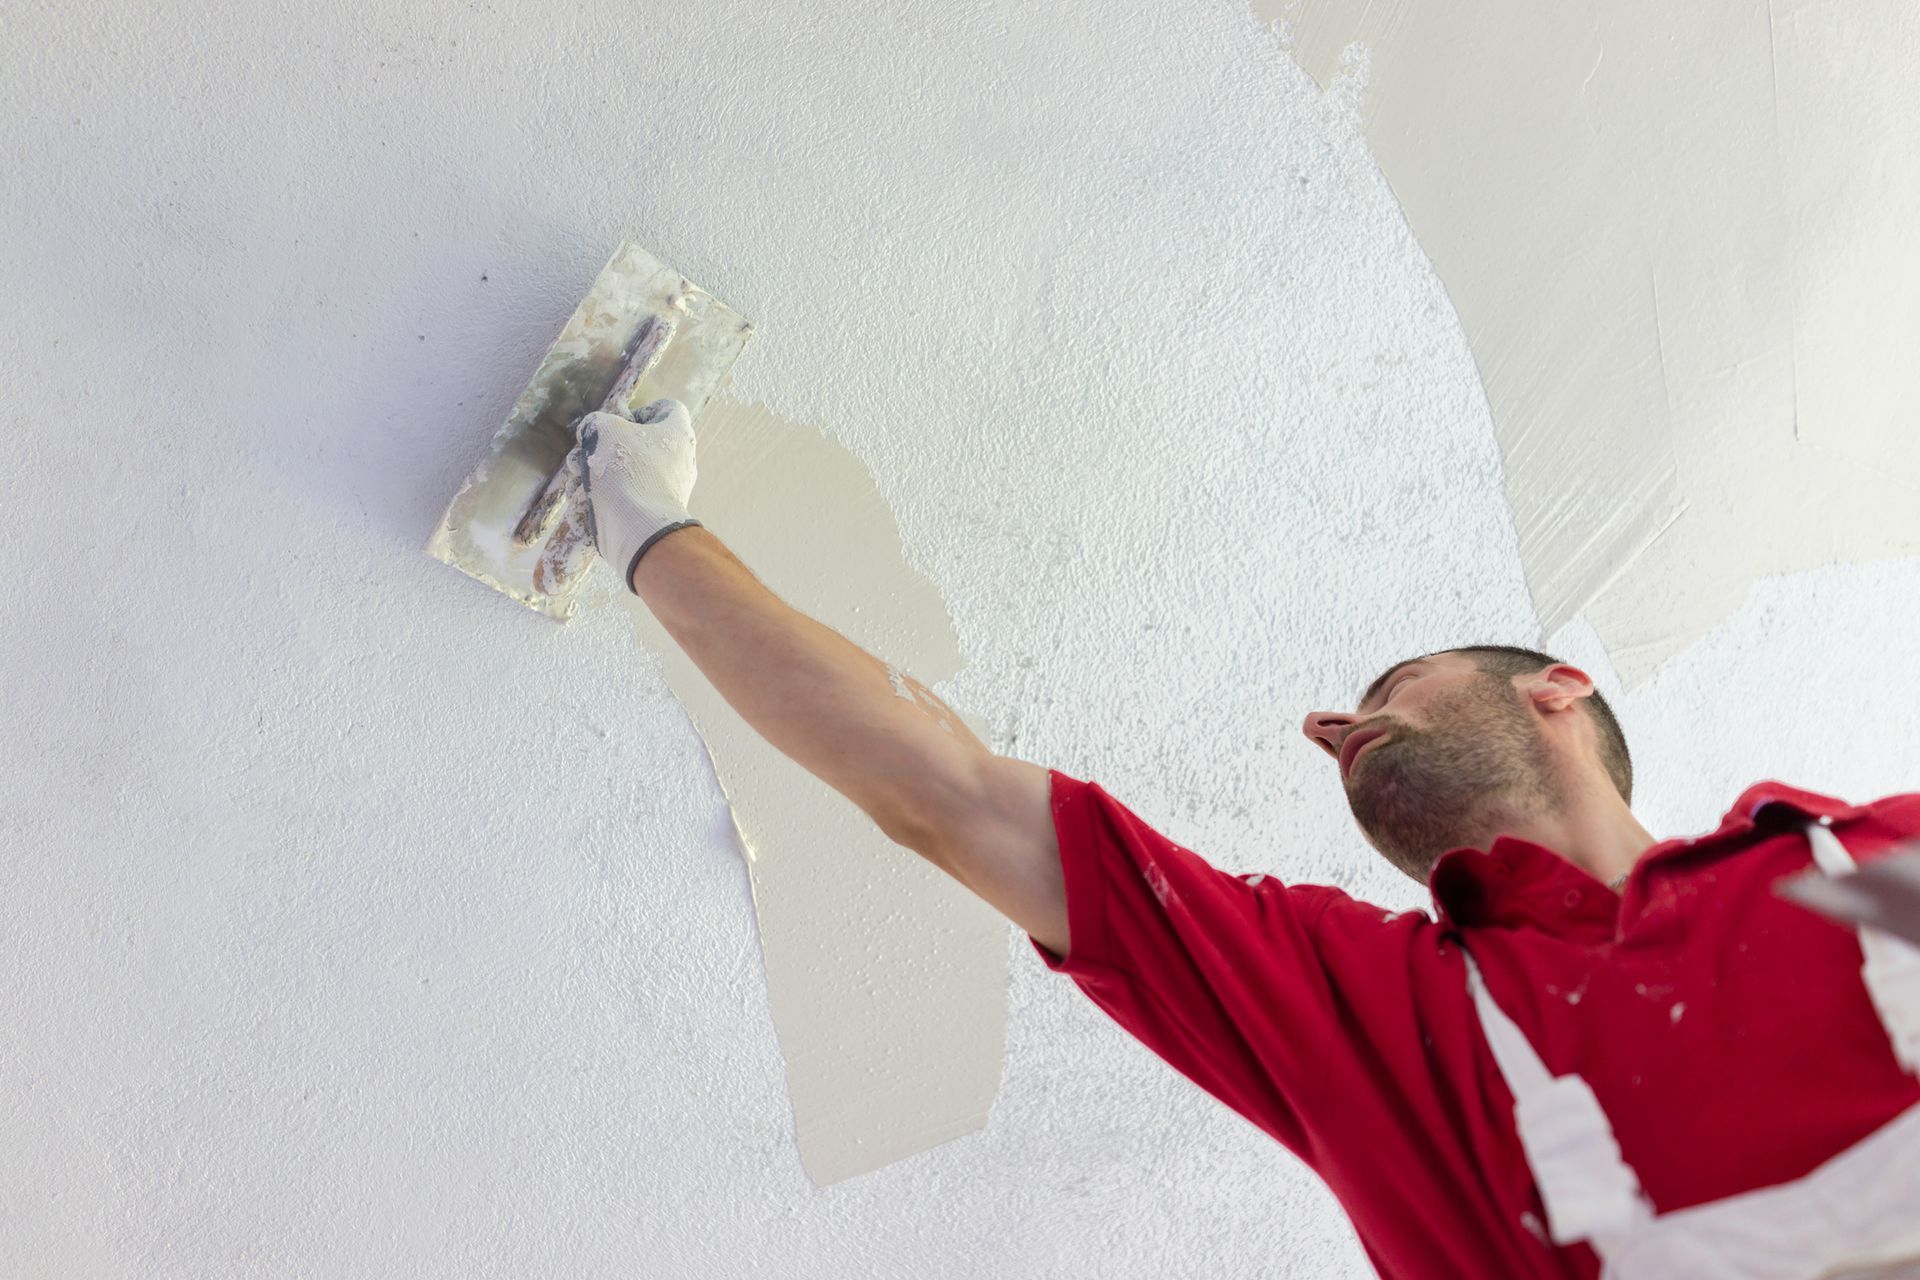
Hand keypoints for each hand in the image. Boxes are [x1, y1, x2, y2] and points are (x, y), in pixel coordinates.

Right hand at [525, 397, 701, 596]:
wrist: (639, 529)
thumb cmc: (628, 471)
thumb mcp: (604, 431)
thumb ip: (598, 423)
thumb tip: (597, 431)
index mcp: (678, 434)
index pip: (667, 409)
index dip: (641, 411)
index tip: (619, 423)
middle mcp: (679, 460)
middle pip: (640, 442)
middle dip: (607, 445)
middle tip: (586, 452)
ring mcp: (668, 489)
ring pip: (629, 471)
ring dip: (599, 470)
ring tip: (577, 475)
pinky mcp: (654, 513)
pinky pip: (628, 496)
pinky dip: (605, 495)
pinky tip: (581, 498)